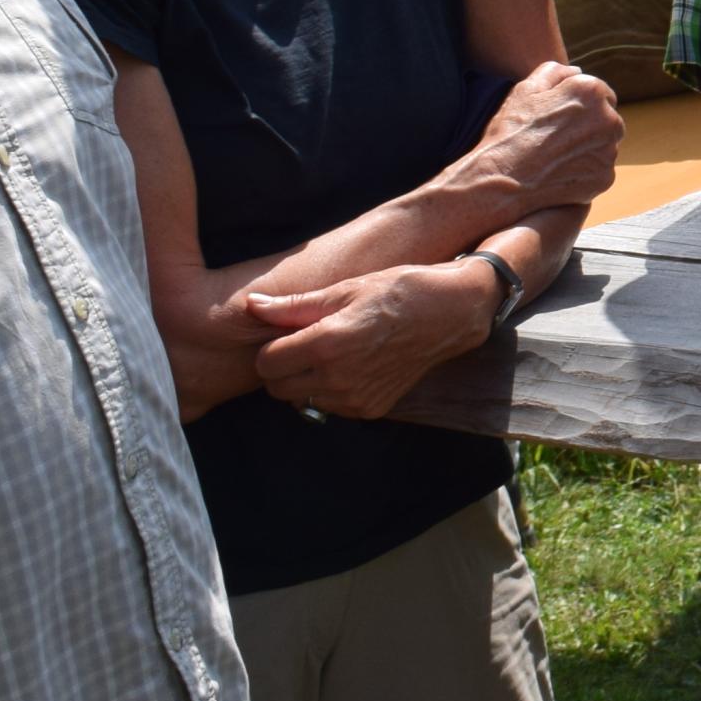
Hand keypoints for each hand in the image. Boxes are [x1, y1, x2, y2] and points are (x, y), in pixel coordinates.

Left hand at [240, 260, 497, 418]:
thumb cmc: (397, 291)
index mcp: (327, 343)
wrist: (449, 313)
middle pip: (277, 388)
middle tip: (303, 344)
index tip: (286, 333)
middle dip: (282, 367)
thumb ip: (293, 306)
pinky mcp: (371, 410)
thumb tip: (251, 305)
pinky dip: (331, 390)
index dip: (270, 347)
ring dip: (306, 381)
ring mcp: (356, 399)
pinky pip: (331, 406)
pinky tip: (352, 365)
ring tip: (331, 353)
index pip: (266, 363)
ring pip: (302, 399)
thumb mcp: (344, 290)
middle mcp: (339, 378)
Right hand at [469, 63, 622, 211]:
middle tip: (556, 138)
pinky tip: (560, 173)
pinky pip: (599, 170)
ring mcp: (609, 151)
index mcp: (592, 92)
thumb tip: (576, 70)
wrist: (503, 179)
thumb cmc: (512, 131)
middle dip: (588, 126)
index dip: (580, 105)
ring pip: (603, 145)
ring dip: (587, 148)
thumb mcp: (526, 89)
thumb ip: (555, 72)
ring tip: (555, 157)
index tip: (560, 118)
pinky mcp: (605, 177)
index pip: (601, 94)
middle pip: (606, 120)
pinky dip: (585, 171)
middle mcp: (609, 120)